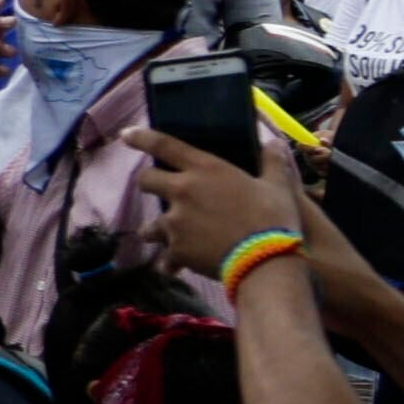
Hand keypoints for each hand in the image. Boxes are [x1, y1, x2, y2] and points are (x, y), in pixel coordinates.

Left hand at [130, 129, 310, 276]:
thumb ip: (273, 162)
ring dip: (155, 230)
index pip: (164, 145)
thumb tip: (276, 142)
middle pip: (146, 181)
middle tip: (160, 191)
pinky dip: (170, 263)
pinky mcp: (176, 251)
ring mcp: (175, 223)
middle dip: (149, 184)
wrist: (265, 262)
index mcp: (204, 169)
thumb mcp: (278, 186)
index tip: (126, 135)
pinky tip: (176, 268)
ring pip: (149, 225)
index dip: (142, 138)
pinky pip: (165, 258)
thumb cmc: (273, 218)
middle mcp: (182, 191)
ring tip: (165, 237)